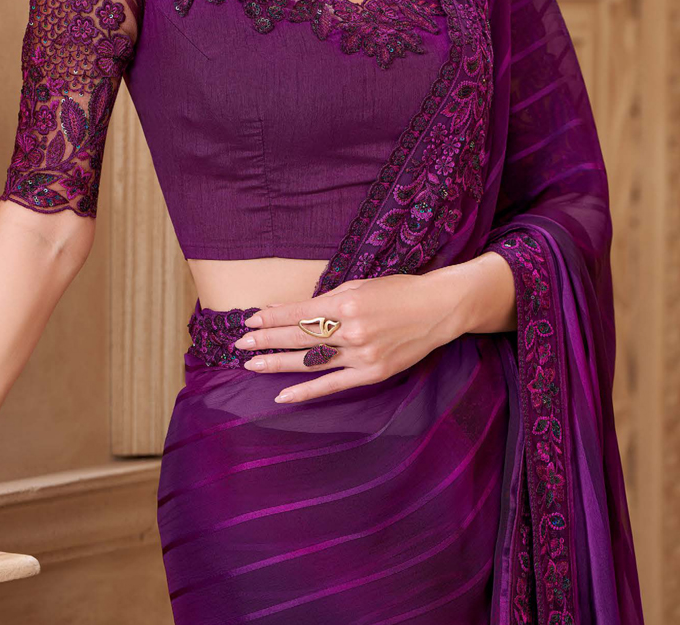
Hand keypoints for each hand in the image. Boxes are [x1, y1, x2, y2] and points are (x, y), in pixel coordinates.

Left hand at [232, 270, 466, 404]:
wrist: (437, 309)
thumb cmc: (397, 291)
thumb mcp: (359, 285)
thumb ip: (326, 300)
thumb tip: (293, 310)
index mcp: (347, 303)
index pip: (299, 312)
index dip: (272, 317)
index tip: (250, 320)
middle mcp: (352, 330)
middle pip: (299, 337)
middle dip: (267, 340)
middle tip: (241, 344)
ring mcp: (362, 355)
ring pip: (311, 362)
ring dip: (278, 364)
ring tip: (252, 365)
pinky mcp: (372, 373)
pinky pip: (332, 385)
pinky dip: (306, 391)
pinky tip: (283, 395)